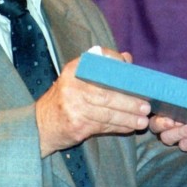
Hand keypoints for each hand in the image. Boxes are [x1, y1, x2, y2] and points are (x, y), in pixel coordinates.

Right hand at [35, 49, 150, 156]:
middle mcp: (72, 84)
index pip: (103, 62)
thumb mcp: (78, 78)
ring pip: (107, 112)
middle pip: (108, 93)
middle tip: (146, 106)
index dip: (123, 70)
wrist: (40, 125)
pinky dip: (118, 127)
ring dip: (128, 118)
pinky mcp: (75, 124)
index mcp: (75, 68)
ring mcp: (72, 105)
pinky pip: (103, 126)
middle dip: (130, 101)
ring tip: (142, 121)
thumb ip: (103, 68)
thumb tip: (127, 58)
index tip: (140, 79)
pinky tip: (129, 128)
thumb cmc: (66, 99)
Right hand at [149, 83, 186, 151]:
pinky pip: (186, 146)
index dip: (158, 114)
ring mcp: (185, 132)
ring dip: (180, 133)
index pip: (158, 109)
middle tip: (175, 122)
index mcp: (178, 103)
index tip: (168, 116)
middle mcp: (177, 118)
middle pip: (157, 127)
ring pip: (168, 138)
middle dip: (164, 126)